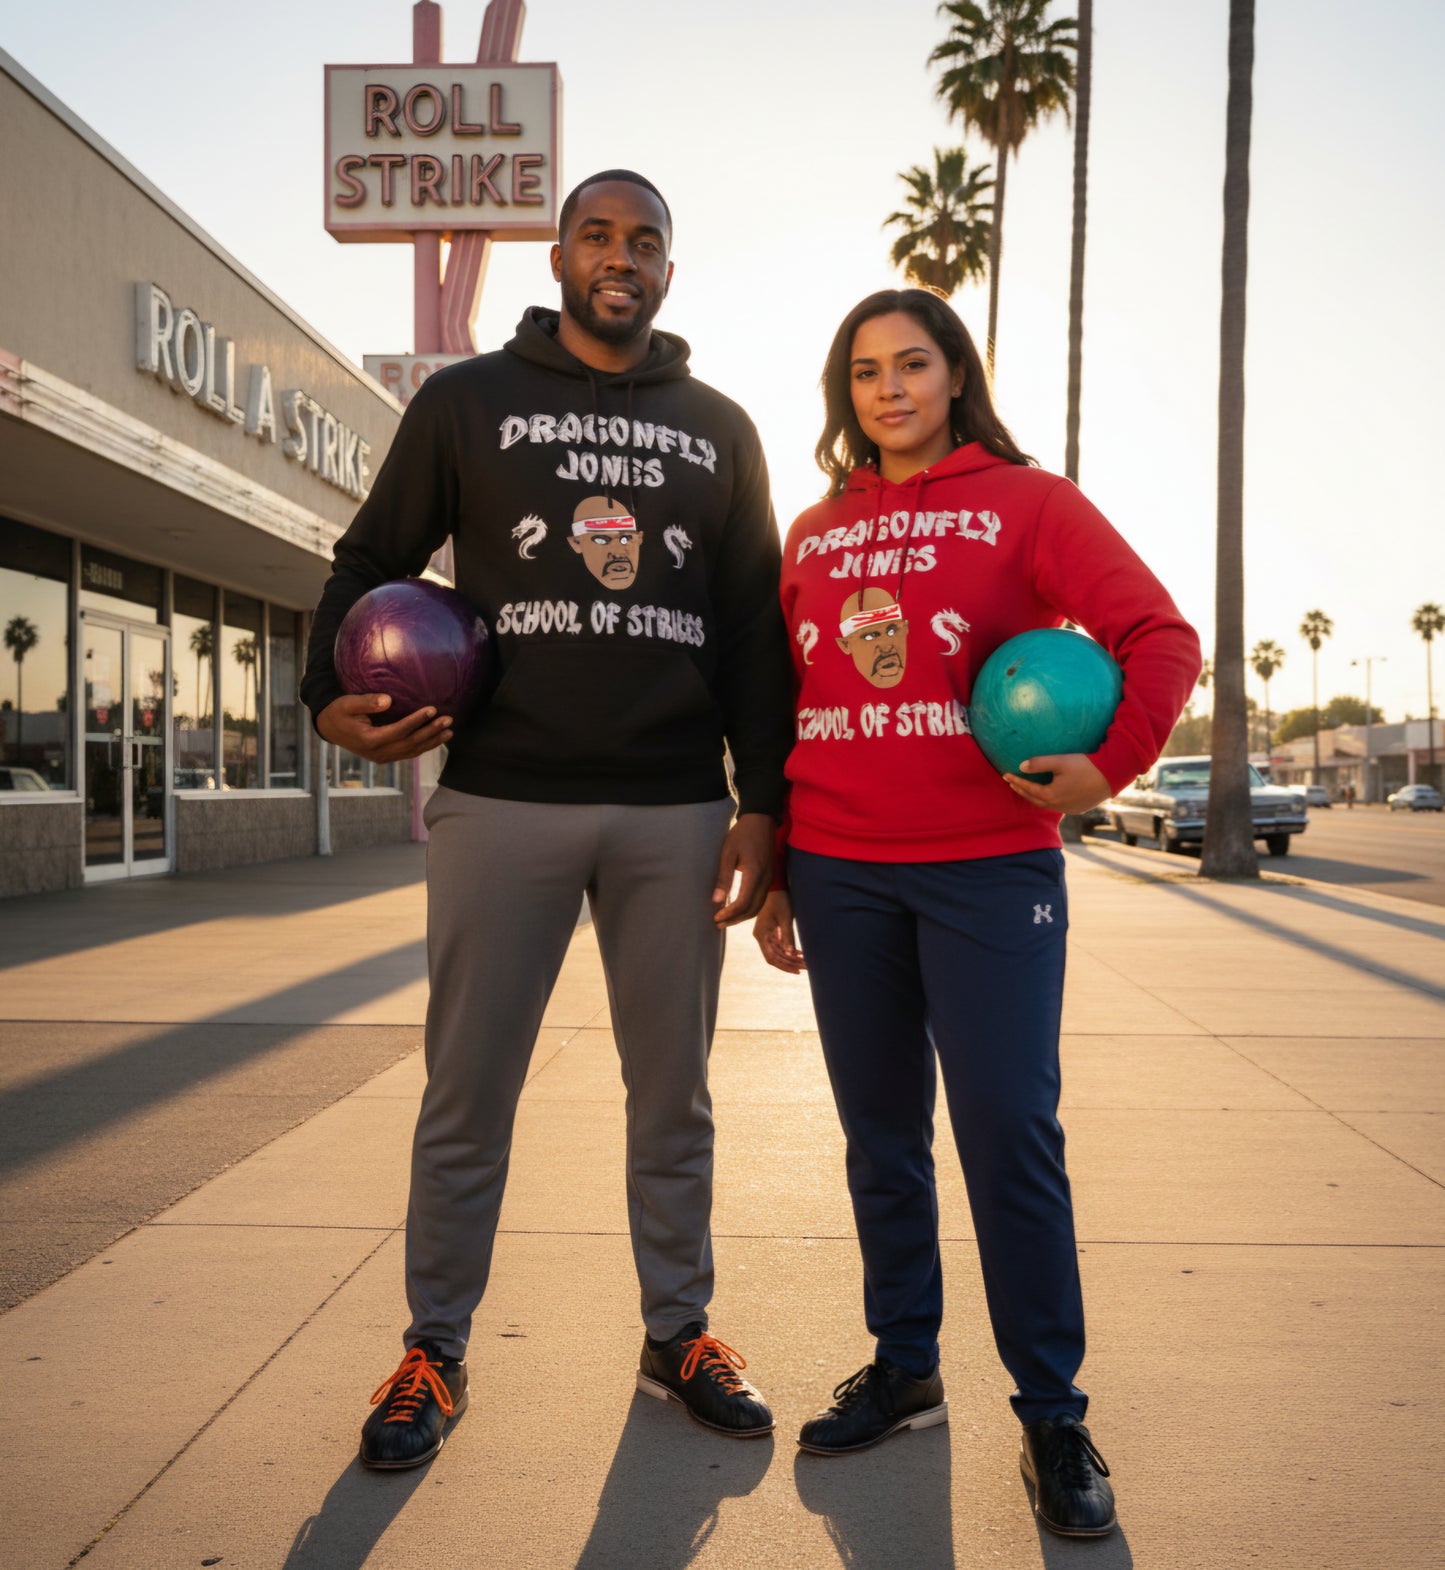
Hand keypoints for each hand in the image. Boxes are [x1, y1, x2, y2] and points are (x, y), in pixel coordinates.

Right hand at [316, 693, 452, 762]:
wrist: (330, 728)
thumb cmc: (339, 712)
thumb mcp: (347, 704)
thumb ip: (366, 702)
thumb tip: (388, 700)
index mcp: (369, 740)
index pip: (399, 731)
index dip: (416, 721)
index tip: (432, 709)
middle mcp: (378, 752)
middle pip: (410, 743)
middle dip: (431, 732)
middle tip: (449, 720)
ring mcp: (383, 756)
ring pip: (412, 751)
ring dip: (432, 741)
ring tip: (450, 731)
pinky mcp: (386, 756)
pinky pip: (409, 752)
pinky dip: (424, 746)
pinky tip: (437, 738)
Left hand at [712, 812, 773, 926]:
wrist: (761, 820)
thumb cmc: (742, 834)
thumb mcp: (728, 853)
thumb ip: (723, 877)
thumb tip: (716, 900)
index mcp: (755, 874)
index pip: (743, 902)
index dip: (729, 913)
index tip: (716, 917)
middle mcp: (766, 880)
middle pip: (752, 909)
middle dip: (735, 919)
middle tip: (717, 924)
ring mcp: (770, 879)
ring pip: (758, 906)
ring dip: (742, 916)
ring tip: (726, 919)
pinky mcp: (770, 877)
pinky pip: (761, 899)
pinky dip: (749, 908)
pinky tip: (737, 908)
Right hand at [753, 889, 804, 972]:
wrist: (776, 886)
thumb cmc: (780, 900)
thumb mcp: (785, 918)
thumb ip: (788, 936)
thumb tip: (791, 953)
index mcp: (761, 934)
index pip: (772, 957)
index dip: (784, 965)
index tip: (797, 970)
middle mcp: (761, 936)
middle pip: (774, 957)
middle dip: (790, 964)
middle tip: (805, 968)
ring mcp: (766, 934)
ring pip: (777, 953)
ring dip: (790, 958)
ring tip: (805, 962)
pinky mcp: (771, 931)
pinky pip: (779, 946)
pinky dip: (789, 951)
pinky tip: (799, 954)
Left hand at [1003, 753, 1111, 814]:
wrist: (1111, 776)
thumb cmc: (1085, 766)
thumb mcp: (1060, 761)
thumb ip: (1039, 763)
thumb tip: (1021, 767)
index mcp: (1051, 795)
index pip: (1027, 789)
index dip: (1015, 781)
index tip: (1005, 774)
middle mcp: (1058, 806)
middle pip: (1034, 800)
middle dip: (1022, 791)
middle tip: (1012, 783)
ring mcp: (1069, 809)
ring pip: (1046, 805)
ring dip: (1035, 797)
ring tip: (1027, 788)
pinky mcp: (1078, 809)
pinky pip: (1058, 806)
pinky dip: (1049, 800)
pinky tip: (1049, 794)